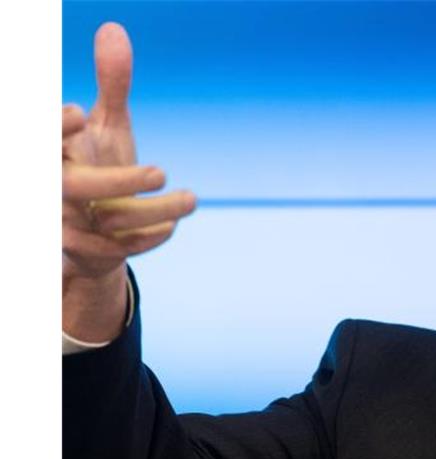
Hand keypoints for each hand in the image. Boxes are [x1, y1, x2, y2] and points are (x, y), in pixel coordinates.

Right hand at [62, 22, 195, 341]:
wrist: (97, 227)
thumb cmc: (100, 165)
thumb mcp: (107, 125)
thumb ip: (110, 84)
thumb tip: (113, 29)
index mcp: (55, 154)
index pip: (43, 141)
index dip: (53, 129)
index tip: (77, 114)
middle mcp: (56, 188)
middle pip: (74, 188)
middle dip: (117, 181)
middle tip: (160, 172)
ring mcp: (70, 224)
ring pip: (108, 223)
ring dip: (154, 213)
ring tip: (193, 199)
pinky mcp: (90, 251)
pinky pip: (118, 251)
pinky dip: (149, 238)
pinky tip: (171, 226)